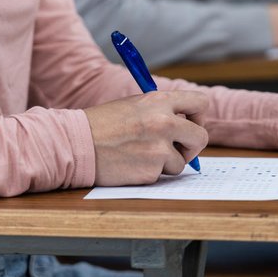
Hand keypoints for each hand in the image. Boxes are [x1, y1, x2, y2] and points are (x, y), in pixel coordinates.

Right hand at [84, 91, 209, 185]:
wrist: (77, 143)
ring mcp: (159, 148)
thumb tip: (185, 126)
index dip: (199, 117)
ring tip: (140, 155)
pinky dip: (150, 173)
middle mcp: (164, 122)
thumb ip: (161, 111)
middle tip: (179, 150)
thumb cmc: (102, 124)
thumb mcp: (134, 106)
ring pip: (181, 162)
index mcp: (160, 101)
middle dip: (192, 147)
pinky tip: (131, 164)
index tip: (191, 125)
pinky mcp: (151, 170)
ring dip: (166, 163)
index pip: (201, 103)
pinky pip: (162, 175)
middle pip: (200, 137)